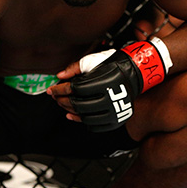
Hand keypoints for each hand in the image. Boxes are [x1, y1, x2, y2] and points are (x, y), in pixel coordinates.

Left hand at [49, 38, 170, 131]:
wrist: (133, 74)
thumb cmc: (112, 65)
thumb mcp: (92, 61)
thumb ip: (74, 68)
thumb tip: (59, 76)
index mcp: (102, 82)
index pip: (74, 89)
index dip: (60, 90)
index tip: (52, 89)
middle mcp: (109, 99)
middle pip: (77, 104)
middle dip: (62, 100)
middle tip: (55, 97)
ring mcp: (113, 112)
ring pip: (84, 117)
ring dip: (69, 111)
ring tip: (63, 104)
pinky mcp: (115, 120)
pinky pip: (94, 126)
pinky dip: (81, 121)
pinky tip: (72, 115)